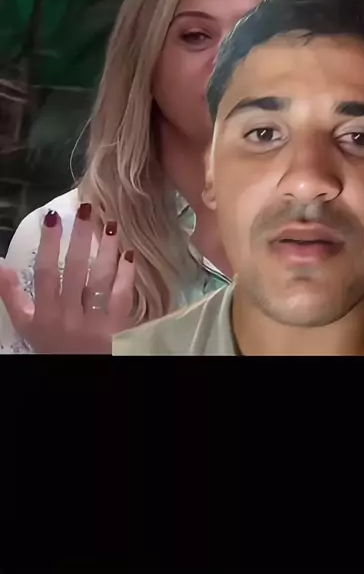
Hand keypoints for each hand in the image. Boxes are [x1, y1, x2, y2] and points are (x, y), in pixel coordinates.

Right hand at [0, 203, 134, 353]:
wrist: (78, 376)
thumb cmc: (50, 345)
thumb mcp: (25, 324)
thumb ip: (11, 294)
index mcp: (44, 313)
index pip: (45, 272)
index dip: (49, 244)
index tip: (54, 217)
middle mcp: (67, 316)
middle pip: (75, 270)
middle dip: (81, 237)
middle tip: (87, 210)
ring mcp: (93, 323)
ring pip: (101, 280)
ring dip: (107, 250)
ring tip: (111, 225)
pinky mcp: (116, 329)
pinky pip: (122, 297)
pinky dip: (126, 275)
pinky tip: (129, 254)